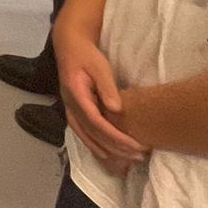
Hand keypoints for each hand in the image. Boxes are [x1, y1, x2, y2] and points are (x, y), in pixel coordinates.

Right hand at [55, 19, 146, 171]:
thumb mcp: (100, 66)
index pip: (96, 122)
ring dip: (106, 150)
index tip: (136, 145)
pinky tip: (106, 154)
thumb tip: (117, 110)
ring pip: (85, 136)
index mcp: (76, 94)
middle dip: (116, 147)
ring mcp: (69, 109)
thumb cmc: (87, 55)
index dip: (116, 137)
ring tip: (126, 160)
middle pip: (92, 133)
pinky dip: (94, 146)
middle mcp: (70, 105)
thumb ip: (107, 87)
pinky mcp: (72, 111)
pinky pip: (82, 133)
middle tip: (139, 156)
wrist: (69, 47)